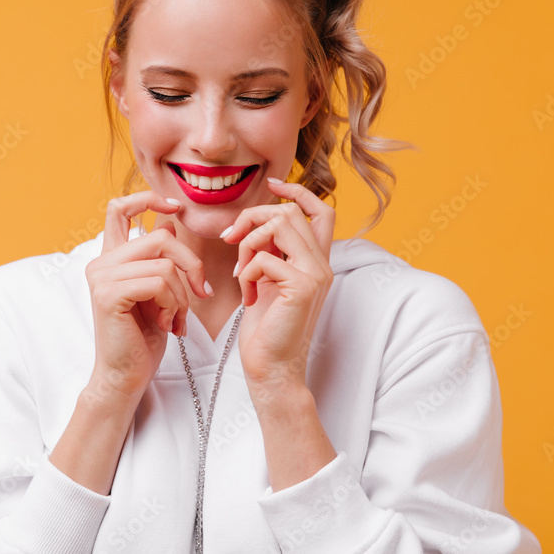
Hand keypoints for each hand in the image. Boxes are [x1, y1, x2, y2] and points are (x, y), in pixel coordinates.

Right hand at [84, 191, 210, 401]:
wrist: (125, 376)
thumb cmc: (143, 338)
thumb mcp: (157, 292)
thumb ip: (158, 259)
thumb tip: (169, 223)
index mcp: (111, 259)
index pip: (119, 208)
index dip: (148, 199)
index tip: (175, 208)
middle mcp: (101, 263)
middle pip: (160, 238)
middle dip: (190, 264)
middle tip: (201, 293)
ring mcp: (102, 277)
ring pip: (164, 264)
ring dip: (182, 295)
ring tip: (176, 319)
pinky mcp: (109, 294)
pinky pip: (158, 282)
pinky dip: (173, 304)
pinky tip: (166, 324)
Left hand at [220, 178, 334, 394]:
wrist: (271, 368)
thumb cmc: (265, 328)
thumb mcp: (267, 281)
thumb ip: (270, 252)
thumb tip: (253, 225)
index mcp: (316, 261)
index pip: (322, 210)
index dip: (297, 192)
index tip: (271, 185)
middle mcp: (322, 264)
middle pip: (291, 212)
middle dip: (254, 218)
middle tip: (231, 240)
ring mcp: (316, 275)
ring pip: (280, 225)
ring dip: (248, 244)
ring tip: (241, 273)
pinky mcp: (302, 287)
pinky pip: (264, 258)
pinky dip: (246, 273)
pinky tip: (247, 296)